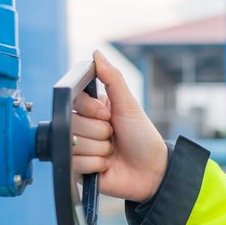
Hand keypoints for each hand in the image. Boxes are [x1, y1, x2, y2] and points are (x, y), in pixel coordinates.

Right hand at [69, 50, 168, 201]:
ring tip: (112, 151)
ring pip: (75, 145)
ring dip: (100, 150)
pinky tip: (107, 165)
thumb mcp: (129, 105)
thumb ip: (112, 79)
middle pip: (73, 124)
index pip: (74, 101)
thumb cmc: (142, 136)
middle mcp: (82, 128)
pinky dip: (97, 164)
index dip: (93, 110)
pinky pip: (78, 163)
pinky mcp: (78, 169)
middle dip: (100, 132)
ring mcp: (78, 149)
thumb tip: (97, 53)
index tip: (109, 116)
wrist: (151, 171)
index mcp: (91, 110)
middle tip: (113, 136)